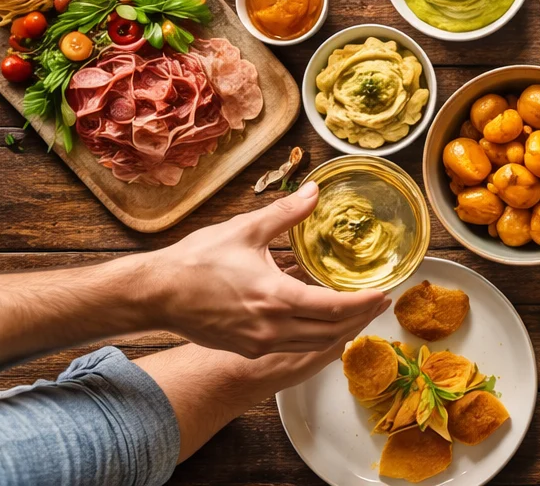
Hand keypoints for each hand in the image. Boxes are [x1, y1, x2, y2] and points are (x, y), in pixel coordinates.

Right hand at [141, 181, 388, 357]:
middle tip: (379, 303)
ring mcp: (258, 343)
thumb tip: (315, 190)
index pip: (336, 309)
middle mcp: (272, 329)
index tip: (384, 294)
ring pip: (312, 345)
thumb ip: (287, 213)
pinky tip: (318, 321)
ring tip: (357, 313)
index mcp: (277, 299)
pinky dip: (313, 337)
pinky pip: (291, 348)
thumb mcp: (246, 229)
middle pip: (331, 333)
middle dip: (360, 319)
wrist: (155, 294)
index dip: (364, 303)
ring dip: (339, 331)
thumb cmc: (197, 261)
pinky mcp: (247, 348)